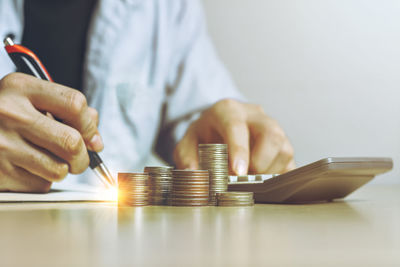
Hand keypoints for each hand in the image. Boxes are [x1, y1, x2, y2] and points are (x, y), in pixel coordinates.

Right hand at [0, 73, 102, 191]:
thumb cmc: (2, 115)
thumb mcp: (28, 99)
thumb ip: (66, 111)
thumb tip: (95, 139)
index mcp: (21, 88)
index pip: (75, 104)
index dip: (90, 125)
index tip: (91, 136)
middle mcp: (9, 113)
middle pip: (71, 141)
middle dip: (83, 156)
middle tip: (79, 158)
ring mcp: (0, 144)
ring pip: (59, 169)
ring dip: (63, 170)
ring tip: (50, 162)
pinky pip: (40, 185)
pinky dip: (42, 181)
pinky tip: (28, 169)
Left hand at [174, 99, 294, 174]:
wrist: (219, 125)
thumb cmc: (204, 134)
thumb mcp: (187, 142)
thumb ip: (185, 156)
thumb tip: (194, 173)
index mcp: (227, 110)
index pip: (236, 126)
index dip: (239, 149)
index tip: (238, 171)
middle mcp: (254, 115)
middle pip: (270, 133)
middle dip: (261, 161)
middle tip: (246, 178)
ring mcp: (271, 127)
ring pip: (284, 147)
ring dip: (270, 170)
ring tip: (253, 179)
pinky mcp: (281, 142)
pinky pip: (290, 159)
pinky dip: (280, 174)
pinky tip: (264, 180)